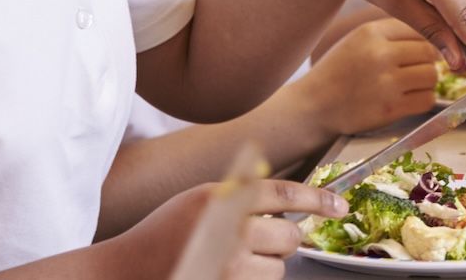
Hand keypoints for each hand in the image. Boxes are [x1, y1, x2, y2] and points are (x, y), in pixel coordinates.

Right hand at [120, 178, 342, 279]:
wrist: (126, 271)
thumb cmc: (163, 234)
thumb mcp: (199, 199)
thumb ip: (239, 196)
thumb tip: (288, 203)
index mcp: (221, 199)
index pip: (284, 193)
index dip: (318, 200)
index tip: (340, 207)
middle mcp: (227, 231)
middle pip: (289, 236)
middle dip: (281, 240)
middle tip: (255, 242)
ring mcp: (228, 266)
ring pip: (278, 268)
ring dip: (265, 266)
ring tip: (232, 262)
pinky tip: (226, 274)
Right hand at [299, 19, 439, 135]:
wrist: (313, 105)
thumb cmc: (338, 71)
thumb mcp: (357, 39)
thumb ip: (390, 33)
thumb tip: (432, 32)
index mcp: (371, 33)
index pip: (418, 28)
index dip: (424, 40)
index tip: (420, 51)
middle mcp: (380, 55)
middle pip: (429, 52)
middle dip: (428, 62)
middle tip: (417, 69)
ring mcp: (386, 83)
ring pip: (431, 76)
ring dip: (427, 82)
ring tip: (413, 84)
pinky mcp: (390, 109)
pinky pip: (427, 100)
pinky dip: (424, 100)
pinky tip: (411, 99)